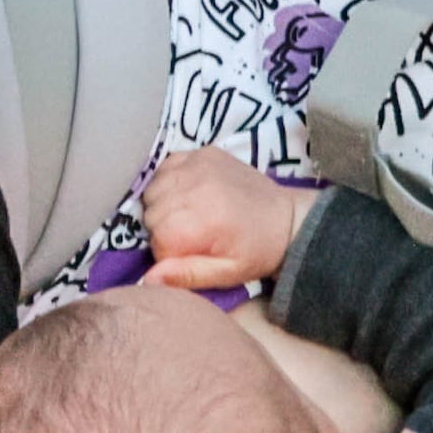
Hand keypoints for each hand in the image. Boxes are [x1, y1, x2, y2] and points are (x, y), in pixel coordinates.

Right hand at [140, 146, 316, 290]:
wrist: (284, 217)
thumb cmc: (254, 251)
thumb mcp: (225, 274)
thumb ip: (186, 275)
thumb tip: (148, 279)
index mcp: (203, 220)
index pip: (156, 240)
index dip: (169, 253)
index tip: (191, 253)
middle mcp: (196, 187)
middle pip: (151, 214)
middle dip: (164, 229)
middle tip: (192, 235)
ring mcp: (198, 165)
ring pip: (152, 191)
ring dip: (162, 205)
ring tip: (188, 215)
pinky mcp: (202, 152)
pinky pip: (164, 167)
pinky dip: (167, 182)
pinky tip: (186, 194)